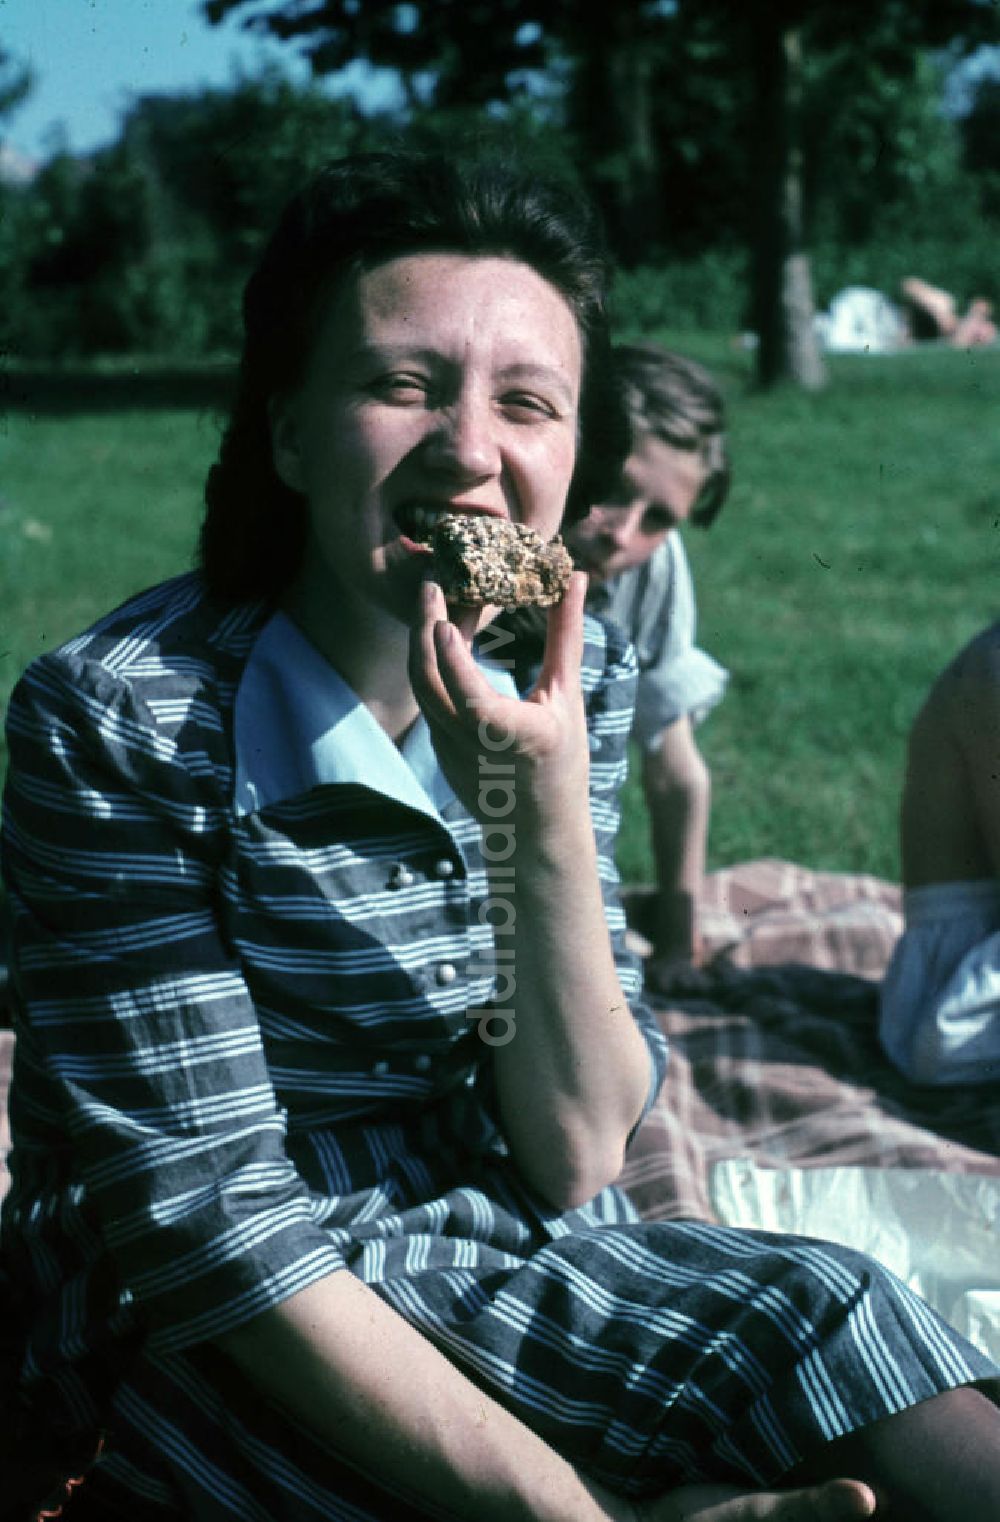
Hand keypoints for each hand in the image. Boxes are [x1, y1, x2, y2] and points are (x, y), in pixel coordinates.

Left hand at [408, 574, 590, 826]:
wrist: (535, 826)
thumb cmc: (562, 759)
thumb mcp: (568, 699)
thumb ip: (565, 637)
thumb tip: (573, 579)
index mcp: (515, 738)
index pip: (473, 701)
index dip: (453, 663)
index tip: (442, 623)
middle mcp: (474, 748)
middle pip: (430, 685)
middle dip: (423, 629)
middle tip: (430, 582)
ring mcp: (449, 752)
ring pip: (422, 687)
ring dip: (425, 640)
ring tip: (439, 599)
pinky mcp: (438, 749)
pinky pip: (428, 697)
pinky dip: (432, 661)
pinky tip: (445, 633)